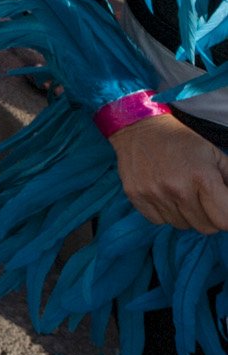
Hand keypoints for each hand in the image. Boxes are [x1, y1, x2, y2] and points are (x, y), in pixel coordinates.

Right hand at [112, 112, 227, 232]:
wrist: (139, 127)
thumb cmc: (181, 141)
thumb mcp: (215, 155)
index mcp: (202, 177)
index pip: (224, 220)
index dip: (227, 216)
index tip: (223, 207)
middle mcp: (177, 189)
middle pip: (205, 227)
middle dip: (209, 216)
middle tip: (203, 200)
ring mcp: (154, 194)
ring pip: (182, 225)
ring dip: (186, 215)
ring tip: (181, 193)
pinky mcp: (135, 196)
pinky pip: (159, 221)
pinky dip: (165, 213)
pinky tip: (164, 195)